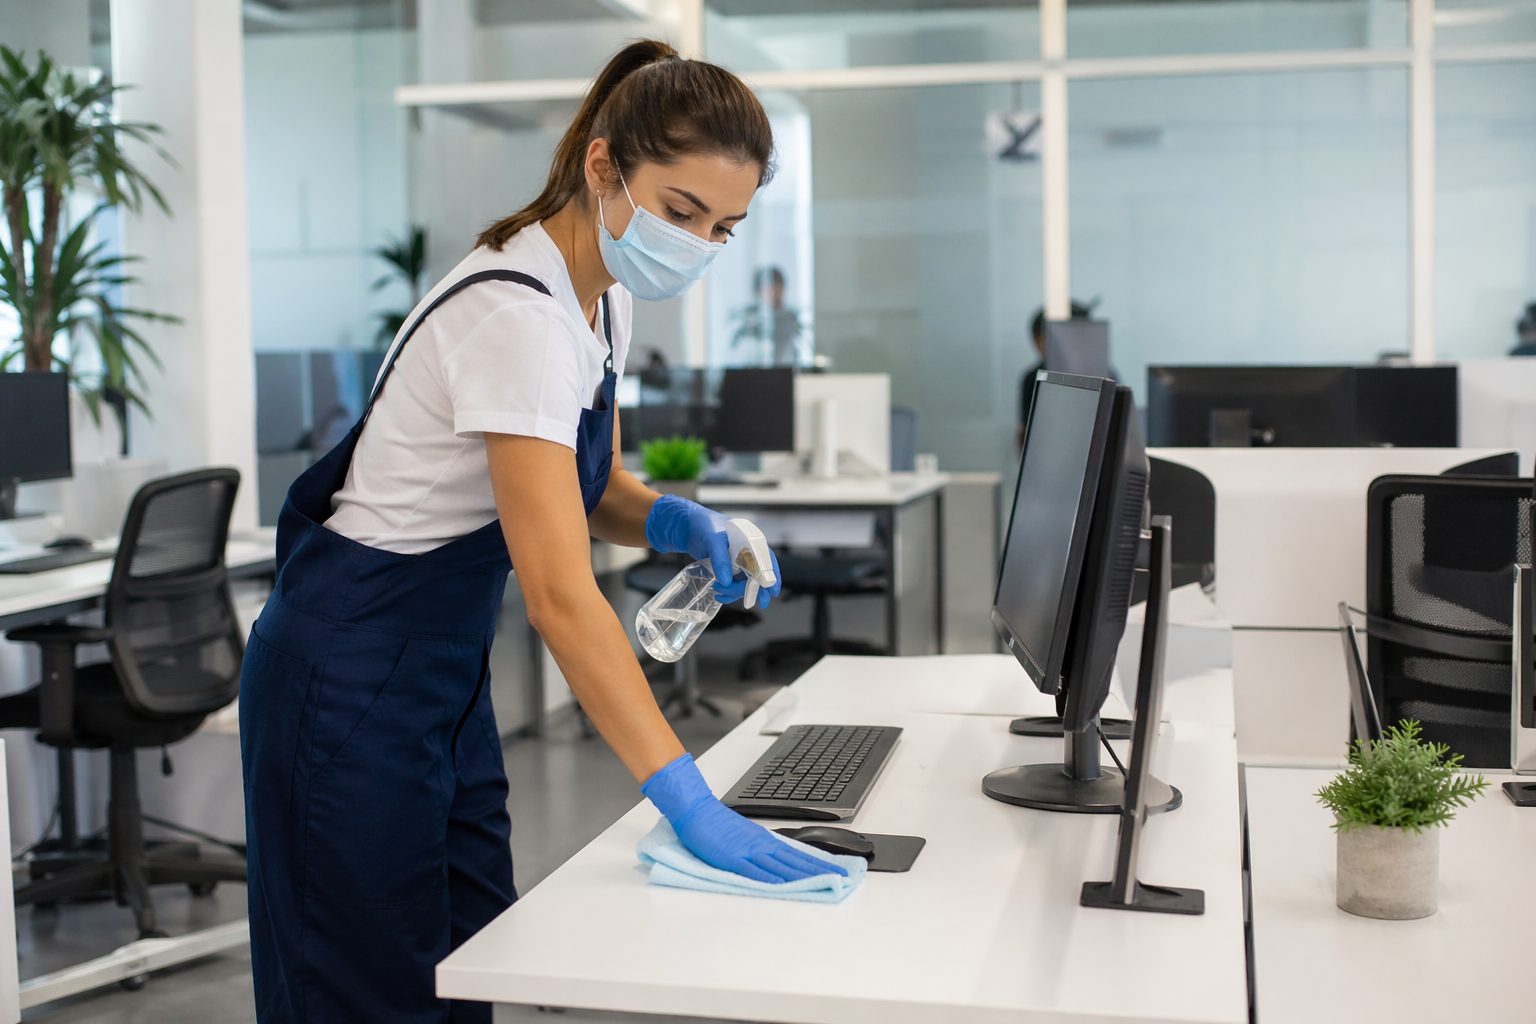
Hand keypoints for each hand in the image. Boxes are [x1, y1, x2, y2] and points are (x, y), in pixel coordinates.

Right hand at [642, 754, 844, 883]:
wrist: (696, 810)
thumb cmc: (717, 824)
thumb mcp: (745, 836)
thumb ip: (762, 849)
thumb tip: (781, 860)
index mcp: (765, 841)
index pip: (798, 856)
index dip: (820, 864)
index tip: (839, 872)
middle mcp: (762, 846)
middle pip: (796, 862)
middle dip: (820, 872)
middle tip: (842, 879)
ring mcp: (748, 852)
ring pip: (782, 867)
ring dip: (804, 877)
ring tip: (826, 883)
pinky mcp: (733, 858)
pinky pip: (755, 871)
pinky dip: (772, 879)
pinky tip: (785, 886)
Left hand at [645, 495, 783, 607]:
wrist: (688, 527)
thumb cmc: (703, 525)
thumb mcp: (712, 540)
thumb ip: (720, 559)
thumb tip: (727, 581)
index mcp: (750, 540)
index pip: (766, 559)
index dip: (771, 575)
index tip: (772, 591)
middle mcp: (747, 551)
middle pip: (757, 574)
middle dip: (753, 590)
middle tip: (752, 603)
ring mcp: (738, 561)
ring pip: (745, 582)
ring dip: (735, 592)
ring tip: (719, 593)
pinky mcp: (729, 568)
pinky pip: (734, 584)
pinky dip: (728, 592)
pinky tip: (719, 595)